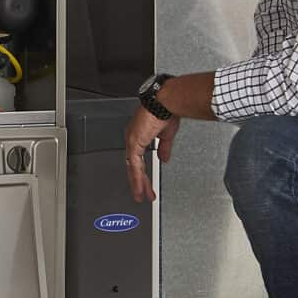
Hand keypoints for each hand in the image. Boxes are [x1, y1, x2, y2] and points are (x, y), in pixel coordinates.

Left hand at [122, 72, 212, 200]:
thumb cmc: (166, 111)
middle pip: (133, 166)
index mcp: (139, 135)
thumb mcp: (166, 135)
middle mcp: (133, 138)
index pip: (138, 159)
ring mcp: (132, 141)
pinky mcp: (134, 142)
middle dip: (139, 182)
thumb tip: (163, 158)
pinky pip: (134, 165)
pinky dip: (137, 178)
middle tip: (142, 194)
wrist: (166, 102)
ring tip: (141, 195)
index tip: (145, 183)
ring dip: (138, 183)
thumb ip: (163, 148)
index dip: (141, 173)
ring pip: (132, 168)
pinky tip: (140, 187)